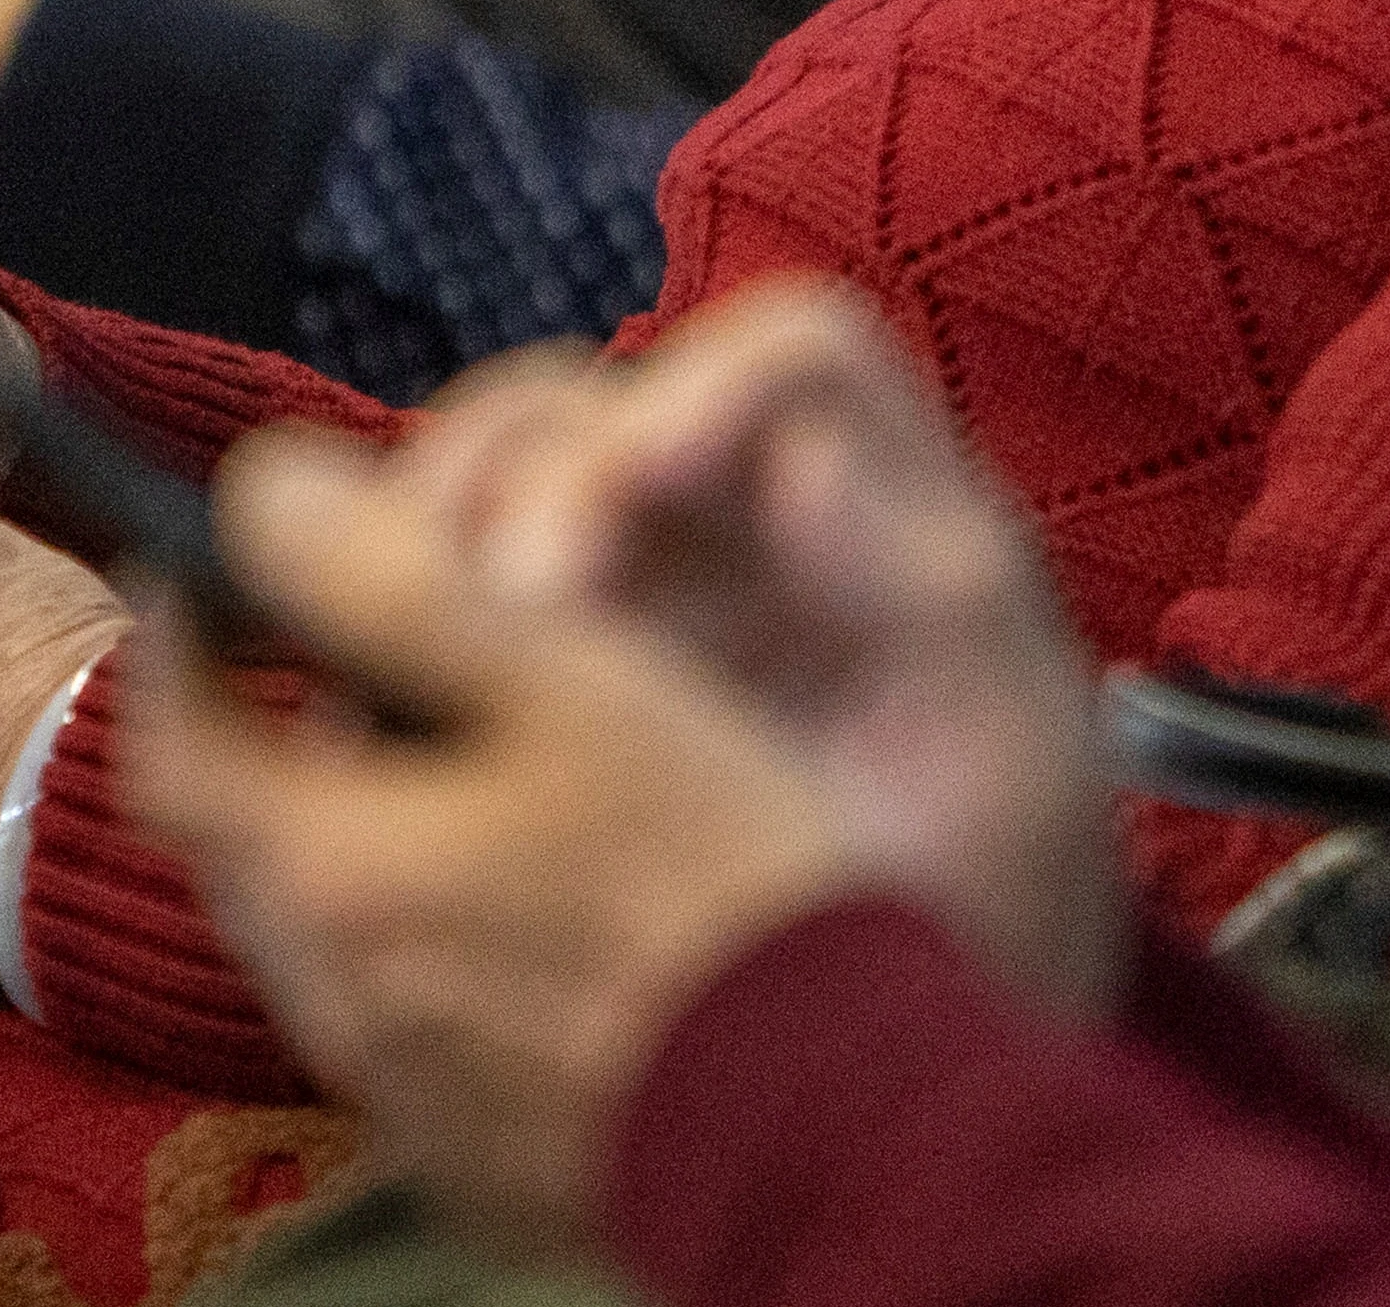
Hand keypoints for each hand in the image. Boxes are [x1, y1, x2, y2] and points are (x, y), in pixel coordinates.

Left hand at [118, 425, 893, 1255]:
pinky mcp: (473, 1157)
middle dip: (277, 753)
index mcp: (332, 871)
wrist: (840, 1129)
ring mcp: (402, 1094)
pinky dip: (429, 951)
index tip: (207, 586)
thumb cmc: (722, 888)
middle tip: (355, 676)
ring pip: (327, 940)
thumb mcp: (577, 684)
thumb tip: (265, 489)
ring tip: (466, 787)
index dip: (176, 646)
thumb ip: (403, 578)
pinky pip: (405, 1030)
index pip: (171, 745)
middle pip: (247, 847)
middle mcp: (334, 999)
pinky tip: (534, 920)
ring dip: (359, 852)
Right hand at [379, 284, 1127, 1007]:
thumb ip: (927, 600)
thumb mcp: (1004, 758)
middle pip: (592, 404)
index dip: (706, 378)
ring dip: (430, 540)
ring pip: (484, 488)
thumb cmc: (989, 879)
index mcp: (886, 496)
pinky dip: (385, 632)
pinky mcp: (527, 671)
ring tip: (419, 653)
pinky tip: (387, 718)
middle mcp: (734, 511)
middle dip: (528, 478)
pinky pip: (426, 605)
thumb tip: (805, 465)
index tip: (643, 468)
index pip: (793, 353)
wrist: (925, 1036)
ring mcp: (618, 586)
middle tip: (505, 606)